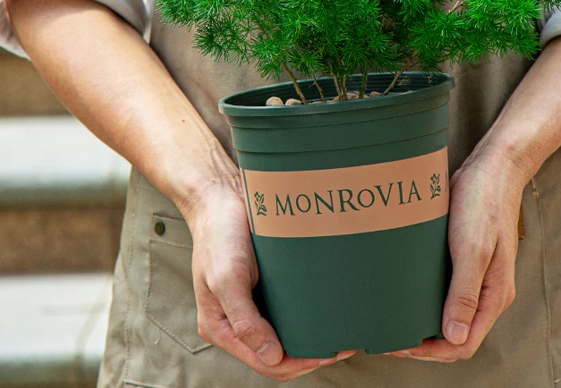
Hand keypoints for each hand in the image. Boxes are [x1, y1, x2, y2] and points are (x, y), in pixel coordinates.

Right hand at [185, 183, 354, 381]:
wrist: (221, 196)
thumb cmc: (219, 234)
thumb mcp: (227, 278)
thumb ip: (244, 321)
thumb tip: (271, 356)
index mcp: (220, 327)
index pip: (264, 362)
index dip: (297, 364)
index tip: (328, 354)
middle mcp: (236, 320)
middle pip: (277, 356)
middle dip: (309, 356)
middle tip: (342, 346)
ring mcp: (251, 304)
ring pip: (284, 336)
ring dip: (310, 340)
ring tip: (338, 333)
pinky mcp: (264, 287)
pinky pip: (287, 311)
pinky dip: (306, 317)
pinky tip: (324, 311)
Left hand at [388, 152, 525, 362]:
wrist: (492, 168)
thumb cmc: (483, 204)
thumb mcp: (472, 248)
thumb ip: (465, 293)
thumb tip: (453, 337)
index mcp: (494, 295)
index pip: (463, 344)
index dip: (432, 352)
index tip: (401, 345)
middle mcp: (487, 292)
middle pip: (456, 335)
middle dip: (424, 343)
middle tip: (390, 335)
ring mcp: (477, 276)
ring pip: (450, 314)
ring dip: (424, 323)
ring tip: (394, 318)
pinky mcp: (465, 260)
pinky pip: (446, 291)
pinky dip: (427, 300)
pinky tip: (405, 292)